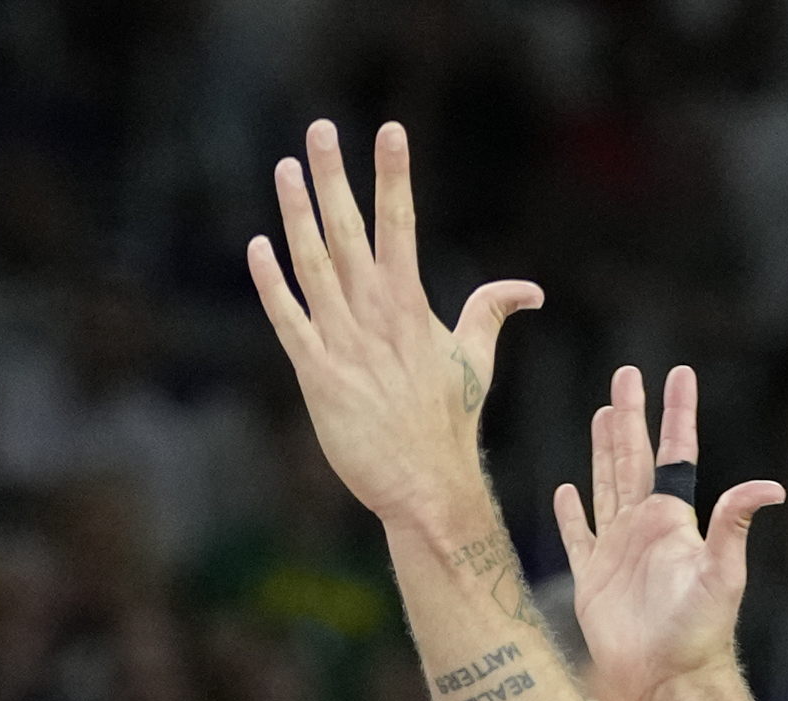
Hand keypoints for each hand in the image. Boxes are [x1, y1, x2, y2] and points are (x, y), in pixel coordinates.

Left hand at [246, 119, 542, 539]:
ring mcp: (343, 343)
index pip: (400, 223)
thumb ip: (492, 312)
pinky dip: (272, 284)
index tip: (390, 131)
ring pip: (312, 265)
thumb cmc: (449, 421)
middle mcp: (375, 314)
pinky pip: (288, 320)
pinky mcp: (317, 375)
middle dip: (334, 177)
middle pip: (349, 230)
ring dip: (296, 215)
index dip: (394, 175)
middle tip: (320, 130)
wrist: (425, 484)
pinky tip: (258, 247)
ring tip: (285, 169)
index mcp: (411, 304)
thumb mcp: (476, 358)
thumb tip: (530, 291)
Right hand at [551, 365, 786, 700]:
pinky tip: (566, 491)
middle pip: (633, 459)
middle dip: (630, 417)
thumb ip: (733, 524)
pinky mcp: (592, 580)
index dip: (675, 414)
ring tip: (602, 414)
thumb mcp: (722, 573)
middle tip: (626, 376)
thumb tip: (771, 487)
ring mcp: (616, 552)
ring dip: (602, 450)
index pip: (674, 454)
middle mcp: (644, 528)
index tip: (677, 375)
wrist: (668, 679)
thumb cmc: (700, 631)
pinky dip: (570, 513)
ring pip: (606, 486)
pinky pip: (577, 536)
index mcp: (673, 520)